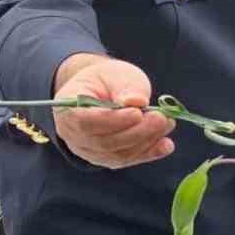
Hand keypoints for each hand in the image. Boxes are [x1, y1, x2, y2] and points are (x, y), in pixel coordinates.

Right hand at [51, 54, 174, 167]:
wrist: (102, 92)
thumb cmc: (106, 81)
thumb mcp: (115, 74)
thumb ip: (125, 86)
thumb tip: (137, 101)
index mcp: (67, 108)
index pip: (85, 121)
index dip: (112, 120)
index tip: (137, 113)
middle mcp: (73, 135)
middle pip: (104, 142)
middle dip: (137, 132)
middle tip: (161, 118)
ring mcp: (89, 151)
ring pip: (118, 155)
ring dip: (146, 141)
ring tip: (167, 124)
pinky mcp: (106, 159)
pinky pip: (128, 160)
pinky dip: (149, 153)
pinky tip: (166, 145)